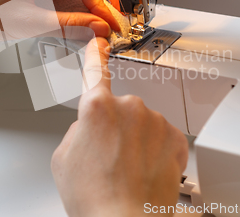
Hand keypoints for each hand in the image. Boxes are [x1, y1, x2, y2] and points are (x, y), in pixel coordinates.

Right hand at [51, 38, 187, 216]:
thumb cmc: (95, 197)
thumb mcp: (64, 159)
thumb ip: (77, 131)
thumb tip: (90, 129)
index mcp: (97, 107)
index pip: (95, 71)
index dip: (95, 55)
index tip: (98, 42)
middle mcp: (129, 107)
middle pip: (120, 110)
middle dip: (115, 129)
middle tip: (109, 159)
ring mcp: (155, 121)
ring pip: (143, 125)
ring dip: (137, 142)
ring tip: (127, 171)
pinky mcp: (176, 138)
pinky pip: (163, 138)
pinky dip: (156, 151)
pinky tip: (145, 171)